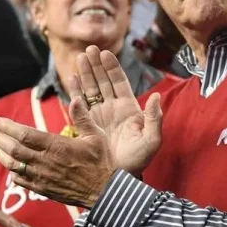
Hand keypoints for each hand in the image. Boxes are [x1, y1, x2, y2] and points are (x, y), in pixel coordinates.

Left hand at [0, 97, 114, 208]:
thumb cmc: (102, 162)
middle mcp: (45, 161)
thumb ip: (83, 117)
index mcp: (56, 146)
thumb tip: (75, 98)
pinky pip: (21, 181)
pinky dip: (12, 172)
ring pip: (13, 165)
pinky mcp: (43, 189)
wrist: (104, 191)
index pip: (24, 134)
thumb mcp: (96, 136)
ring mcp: (42, 177)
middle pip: (13, 149)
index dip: (7, 127)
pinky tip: (11, 166)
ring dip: (1, 154)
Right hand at [70, 45, 162, 175]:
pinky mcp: (87, 125)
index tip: (105, 53)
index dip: (112, 67)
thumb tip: (156, 96)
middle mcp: (112, 108)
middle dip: (96, 65)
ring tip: (79, 58)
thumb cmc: (139, 160)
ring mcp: (99, 116)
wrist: (121, 177)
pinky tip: (70, 78)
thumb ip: (154, 118)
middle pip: (103, 81)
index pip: (119, 82)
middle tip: (89, 49)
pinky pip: (80, 104)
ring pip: (91, 89)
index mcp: (128, 108)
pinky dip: (75, 91)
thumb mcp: (152, 140)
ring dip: (85, 74)